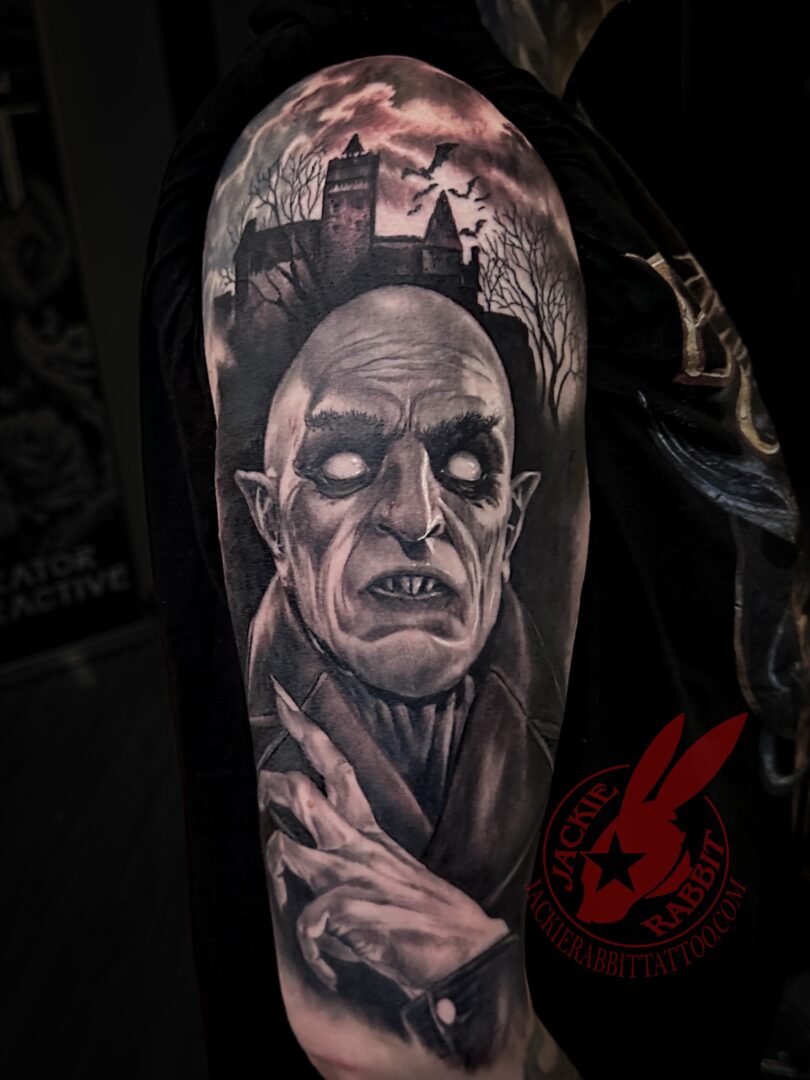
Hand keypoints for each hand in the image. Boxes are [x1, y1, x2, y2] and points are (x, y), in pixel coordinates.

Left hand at [260, 678, 508, 996]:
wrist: (471, 955)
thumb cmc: (430, 922)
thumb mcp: (392, 878)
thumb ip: (355, 864)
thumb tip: (311, 859)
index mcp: (370, 834)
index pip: (338, 771)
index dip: (309, 734)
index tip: (282, 699)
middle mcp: (361, 847)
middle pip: (309, 792)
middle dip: (275, 782)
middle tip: (257, 775)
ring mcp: (360, 876)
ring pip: (293, 849)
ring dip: (279, 865)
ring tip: (281, 882)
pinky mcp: (360, 909)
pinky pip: (311, 917)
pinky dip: (310, 943)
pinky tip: (322, 960)